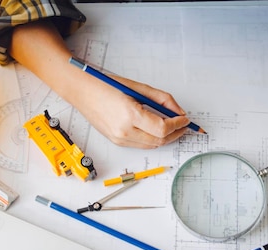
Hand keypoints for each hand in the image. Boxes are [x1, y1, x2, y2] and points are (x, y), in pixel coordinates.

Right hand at [10, 21, 189, 148]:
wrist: (82, 91)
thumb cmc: (107, 85)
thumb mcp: (138, 87)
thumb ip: (161, 100)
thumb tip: (178, 111)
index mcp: (130, 115)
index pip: (162, 127)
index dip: (178, 124)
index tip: (185, 119)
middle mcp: (124, 131)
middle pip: (159, 140)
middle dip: (175, 134)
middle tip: (183, 125)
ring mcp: (119, 139)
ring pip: (151, 145)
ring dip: (165, 138)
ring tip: (173, 128)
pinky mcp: (116, 141)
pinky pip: (141, 144)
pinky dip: (152, 139)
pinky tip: (157, 130)